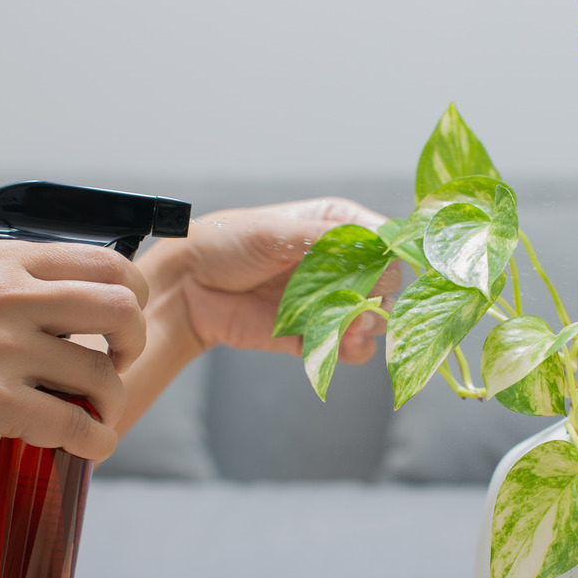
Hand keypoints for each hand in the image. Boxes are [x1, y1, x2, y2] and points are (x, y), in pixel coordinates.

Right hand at [0, 240, 147, 471]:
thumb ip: (11, 281)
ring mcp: (0, 351)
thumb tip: (78, 289)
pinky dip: (96, 440)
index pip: (105, 261)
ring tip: (97, 415)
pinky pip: (75, 424)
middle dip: (134, 341)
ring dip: (112, 402)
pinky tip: (92, 445)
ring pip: (102, 375)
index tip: (122, 321)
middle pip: (119, 308)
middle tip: (122, 362)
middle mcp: (4, 298)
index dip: (132, 294)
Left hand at [140, 198, 401, 363]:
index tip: (380, 270)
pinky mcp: (315, 335)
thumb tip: (378, 249)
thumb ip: (327, 241)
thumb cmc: (225, 243)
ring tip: (350, 328)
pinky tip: (340, 345)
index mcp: (336, 226)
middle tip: (359, 305)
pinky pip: (351, 349)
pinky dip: (351, 350)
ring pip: (375, 319)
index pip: (385, 241)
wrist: (187, 287)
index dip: (390, 256)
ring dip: (368, 326)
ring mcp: (329, 301)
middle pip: (387, 284)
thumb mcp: (275, 232)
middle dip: (378, 297)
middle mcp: (340, 264)